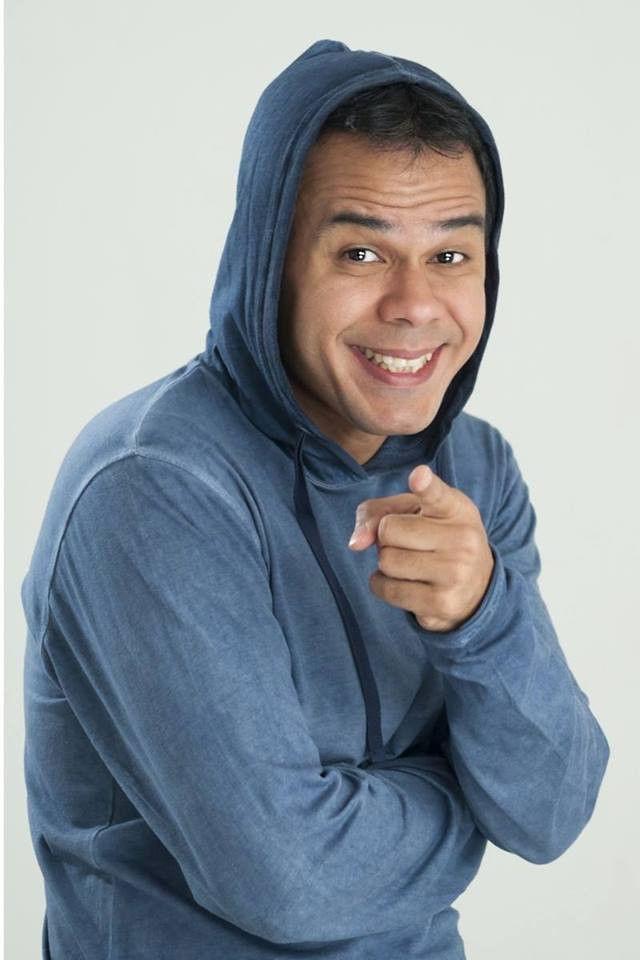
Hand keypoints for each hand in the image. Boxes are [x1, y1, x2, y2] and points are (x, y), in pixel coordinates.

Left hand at [348, 465, 494, 632]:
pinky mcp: (442, 603)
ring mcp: (455, 573)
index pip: (436, 494)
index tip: (418, 476)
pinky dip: (384, 585)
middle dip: (386, 538)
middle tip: (408, 543)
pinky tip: (406, 583)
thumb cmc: (435, 539)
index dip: (425, 484)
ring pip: (386, 562)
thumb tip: (356, 543)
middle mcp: (462, 539)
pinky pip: (387, 589)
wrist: (476, 588)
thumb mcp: (413, 513)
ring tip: (409, 563)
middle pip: (388, 531)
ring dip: (386, 564)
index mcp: (456, 508)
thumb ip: (377, 513)